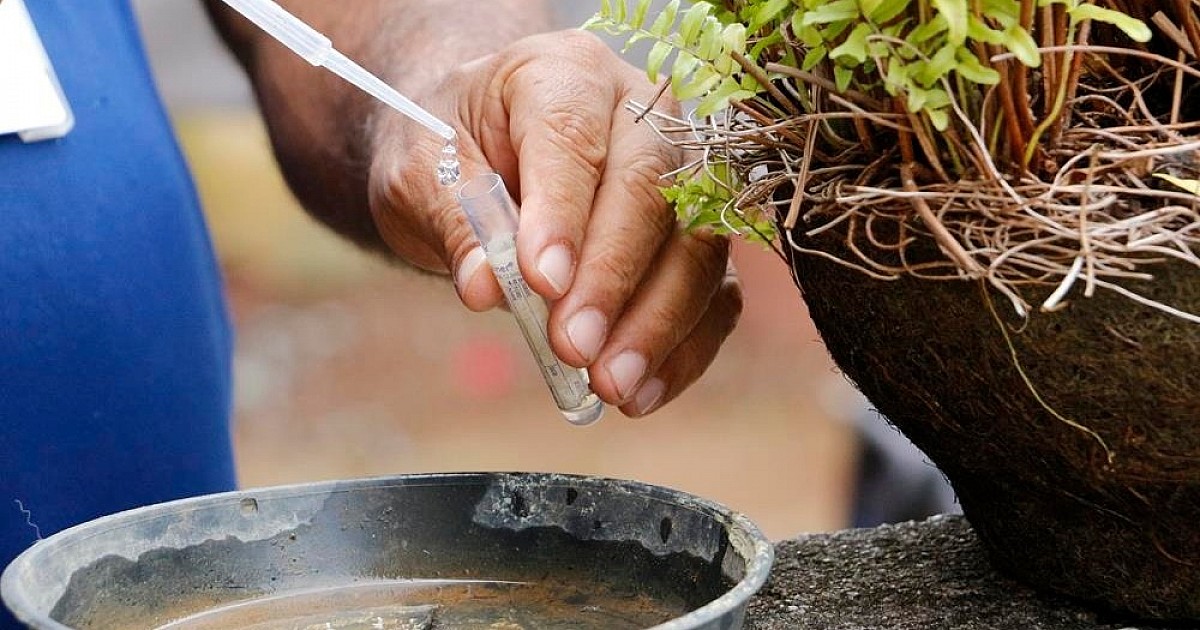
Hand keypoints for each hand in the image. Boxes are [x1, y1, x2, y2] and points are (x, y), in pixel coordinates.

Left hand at [368, 30, 741, 416]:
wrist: (479, 147)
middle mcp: (641, 112)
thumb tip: (487, 286)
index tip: (541, 282)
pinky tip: (642, 392)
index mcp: (564, 73)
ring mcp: (682, 174)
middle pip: (652, 191)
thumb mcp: (421, 171)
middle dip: (615, 278)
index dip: (563, 212)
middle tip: (574, 349)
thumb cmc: (450, 148)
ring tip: (611, 386)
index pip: (574, 138)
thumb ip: (455, 222)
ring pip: (698, 246)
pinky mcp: (697, 235)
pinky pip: (714, 292)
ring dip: (658, 324)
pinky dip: (684, 348)